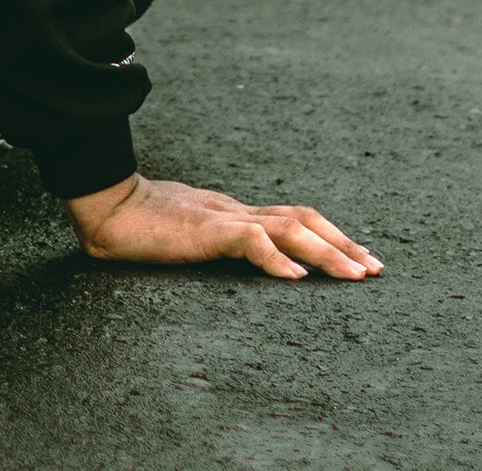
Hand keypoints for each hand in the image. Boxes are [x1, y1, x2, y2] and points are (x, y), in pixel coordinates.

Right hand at [64, 173, 380, 278]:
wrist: (105, 206)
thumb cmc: (139, 224)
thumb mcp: (190, 235)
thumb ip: (218, 241)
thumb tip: (245, 258)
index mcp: (234, 213)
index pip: (292, 217)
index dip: (329, 235)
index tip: (360, 257)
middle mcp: (236, 211)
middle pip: (301, 218)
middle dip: (343, 244)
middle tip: (376, 269)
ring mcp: (222, 217)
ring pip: (286, 227)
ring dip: (326, 251)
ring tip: (355, 275)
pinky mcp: (204, 229)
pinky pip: (247, 240)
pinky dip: (275, 257)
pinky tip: (295, 276)